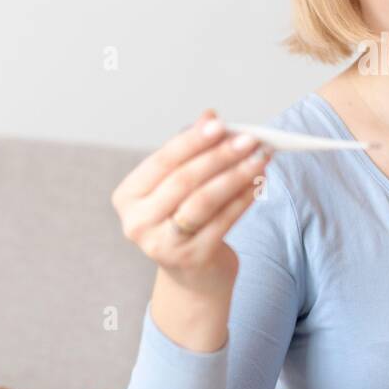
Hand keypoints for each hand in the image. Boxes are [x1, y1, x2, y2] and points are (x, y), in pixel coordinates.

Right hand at [110, 108, 272, 304]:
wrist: (192, 273)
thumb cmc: (183, 217)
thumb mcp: (179, 184)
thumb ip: (191, 151)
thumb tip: (209, 115)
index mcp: (128, 196)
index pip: (162, 161)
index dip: (192, 141)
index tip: (220, 124)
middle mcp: (138, 222)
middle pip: (184, 180)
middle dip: (221, 156)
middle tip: (250, 139)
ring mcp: (163, 244)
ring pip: (204, 201)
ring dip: (236, 176)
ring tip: (260, 158)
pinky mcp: (192, 258)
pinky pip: (223, 221)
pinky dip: (244, 198)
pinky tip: (259, 183)